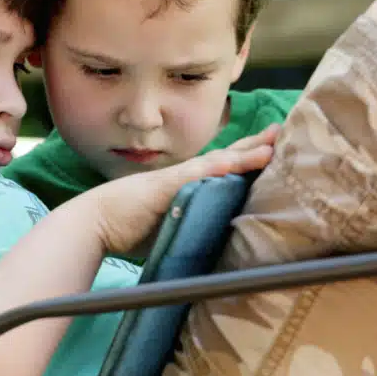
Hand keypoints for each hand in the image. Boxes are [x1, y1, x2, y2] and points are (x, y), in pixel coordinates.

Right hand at [90, 124, 279, 253]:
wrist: (93, 222)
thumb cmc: (127, 228)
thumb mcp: (168, 228)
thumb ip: (191, 228)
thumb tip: (213, 244)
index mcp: (187, 186)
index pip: (224, 168)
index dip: (248, 158)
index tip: (273, 148)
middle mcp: (185, 177)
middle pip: (227, 157)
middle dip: (256, 146)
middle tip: (282, 131)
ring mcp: (176, 180)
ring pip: (218, 163)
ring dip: (245, 154)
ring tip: (271, 145)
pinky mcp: (165, 187)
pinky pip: (196, 176)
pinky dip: (218, 168)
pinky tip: (237, 163)